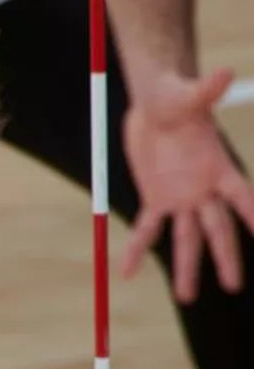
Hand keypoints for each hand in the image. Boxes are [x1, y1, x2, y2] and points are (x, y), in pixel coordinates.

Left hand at [122, 66, 253, 300]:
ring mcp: (181, 197)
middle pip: (217, 229)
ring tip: (185, 297)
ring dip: (186, 267)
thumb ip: (206, 88)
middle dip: (225, 257)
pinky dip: (137, 249)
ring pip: (186, 238)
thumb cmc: (176, 97)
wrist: (155, 104)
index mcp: (219, 169)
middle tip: (233, 287)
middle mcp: (204, 189)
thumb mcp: (188, 94)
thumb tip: (224, 71)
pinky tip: (126, 272)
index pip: (242, 197)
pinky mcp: (156, 198)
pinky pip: (147, 229)